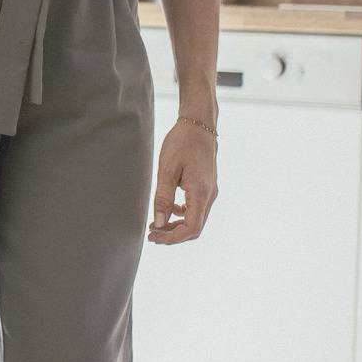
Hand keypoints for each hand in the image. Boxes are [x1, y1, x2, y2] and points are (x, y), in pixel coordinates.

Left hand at [147, 118, 217, 243]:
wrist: (199, 124)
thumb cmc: (182, 143)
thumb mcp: (167, 170)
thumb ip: (163, 198)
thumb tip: (159, 223)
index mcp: (201, 193)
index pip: (191, 228)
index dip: (172, 238)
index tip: (154, 236)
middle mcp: (209, 195)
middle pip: (195, 227)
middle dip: (173, 235)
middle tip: (152, 234)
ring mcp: (210, 191)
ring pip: (196, 219)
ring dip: (177, 226)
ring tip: (157, 224)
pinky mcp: (207, 186)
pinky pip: (196, 208)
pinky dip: (182, 214)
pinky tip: (168, 209)